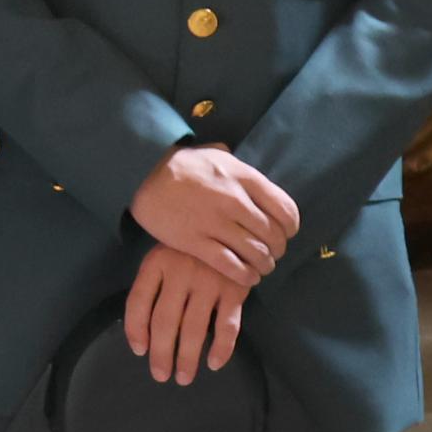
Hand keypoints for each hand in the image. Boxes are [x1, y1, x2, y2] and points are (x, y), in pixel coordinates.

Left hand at [123, 244, 249, 385]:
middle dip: (161, 353)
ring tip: (184, 378)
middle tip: (160, 376)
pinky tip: (215, 364)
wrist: (233, 229)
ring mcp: (209, 281)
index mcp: (156, 263)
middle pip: (164, 321)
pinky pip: (228, 325)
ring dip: (188, 357)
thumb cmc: (190, 250)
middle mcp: (180, 272)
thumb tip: (141, 335)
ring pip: (194, 328)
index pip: (137, 302)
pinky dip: (222, 348)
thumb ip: (152, 286)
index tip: (139, 352)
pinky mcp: (235, 289)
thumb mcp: (164, 258)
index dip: (135, 330)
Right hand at [127, 144, 298, 283]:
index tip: (286, 233)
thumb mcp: (216, 154)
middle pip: (273, 235)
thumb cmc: (180, 164)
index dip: (290, 227)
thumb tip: (255, 179)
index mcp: (243, 177)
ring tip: (261, 267)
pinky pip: (230, 265)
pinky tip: (248, 277)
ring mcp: (214, 222)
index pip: (285, 210)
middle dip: (277, 249)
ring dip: (264, 265)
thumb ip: (240, 167)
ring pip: (255, 253)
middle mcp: (234, 200)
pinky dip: (245, 275)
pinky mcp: (195, 242)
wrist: (140, 175)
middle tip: (271, 254)